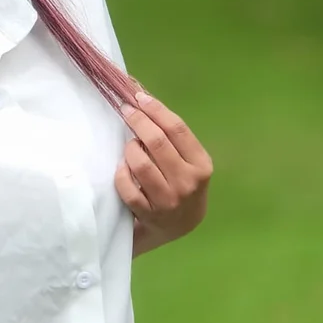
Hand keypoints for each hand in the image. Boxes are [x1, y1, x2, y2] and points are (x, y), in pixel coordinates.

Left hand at [115, 90, 212, 253]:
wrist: (178, 225)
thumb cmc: (180, 183)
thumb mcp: (187, 162)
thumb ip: (171, 137)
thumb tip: (142, 98)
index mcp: (201, 164)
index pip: (177, 129)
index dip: (155, 110)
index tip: (138, 98)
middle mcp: (188, 182)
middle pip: (157, 142)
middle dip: (138, 122)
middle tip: (125, 110)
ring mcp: (169, 200)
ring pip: (140, 164)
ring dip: (130, 150)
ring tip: (130, 147)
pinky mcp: (149, 214)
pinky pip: (127, 188)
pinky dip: (121, 175)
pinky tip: (122, 169)